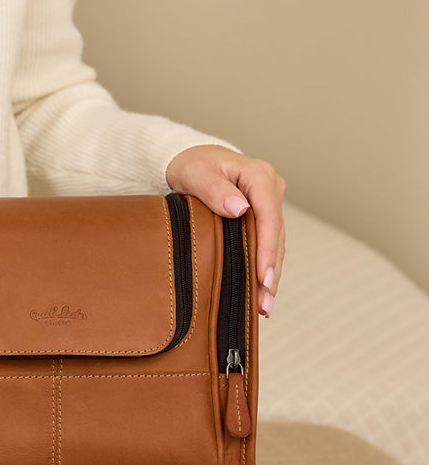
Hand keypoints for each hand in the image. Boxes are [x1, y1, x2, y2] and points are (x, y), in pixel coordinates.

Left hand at [165, 145, 284, 316]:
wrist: (190, 159)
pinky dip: (264, 266)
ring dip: (270, 274)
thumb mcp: (195, 173)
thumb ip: (214, 189)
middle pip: (275, 234)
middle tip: (264, 303)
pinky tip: (261, 290)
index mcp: (258, 175)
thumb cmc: (190, 165)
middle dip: (270, 270)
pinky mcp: (262, 215)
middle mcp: (270, 188)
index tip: (262, 277)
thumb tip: (238, 208)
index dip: (266, 249)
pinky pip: (266, 242)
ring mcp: (268, 202)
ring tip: (264, 305)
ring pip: (275, 243)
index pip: (268, 216)